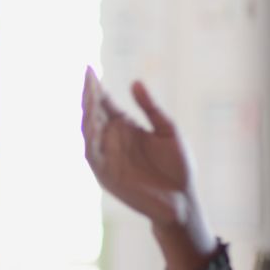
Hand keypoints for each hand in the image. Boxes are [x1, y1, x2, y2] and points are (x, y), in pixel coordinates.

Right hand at [81, 67, 217, 269]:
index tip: (89, 70)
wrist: (182, 200)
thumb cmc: (177, 166)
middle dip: (88, 97)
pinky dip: (89, 140)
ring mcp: (106, 155)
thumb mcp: (168, 130)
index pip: (105, 103)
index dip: (96, 88)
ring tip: (88, 99)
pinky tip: (92, 125)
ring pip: (88, 132)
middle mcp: (111, 138)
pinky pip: (92, 154)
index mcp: (124, 126)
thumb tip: (135, 82)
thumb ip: (150, 108)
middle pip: (93, 113)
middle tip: (87, 80)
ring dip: (86, 115)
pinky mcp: (105, 173)